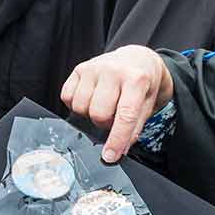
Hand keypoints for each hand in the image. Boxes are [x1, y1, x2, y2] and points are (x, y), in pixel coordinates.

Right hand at [61, 46, 173, 162]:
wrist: (136, 58)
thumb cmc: (142, 83)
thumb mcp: (147, 104)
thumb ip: (134, 127)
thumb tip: (119, 150)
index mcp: (136, 79)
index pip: (125, 115)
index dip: (117, 139)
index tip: (110, 156)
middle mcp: (113, 70)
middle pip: (98, 113)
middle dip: (105, 124)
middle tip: (113, 117)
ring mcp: (93, 67)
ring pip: (80, 107)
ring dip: (89, 114)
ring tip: (103, 106)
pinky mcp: (79, 68)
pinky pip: (67, 97)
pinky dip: (76, 104)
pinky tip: (90, 99)